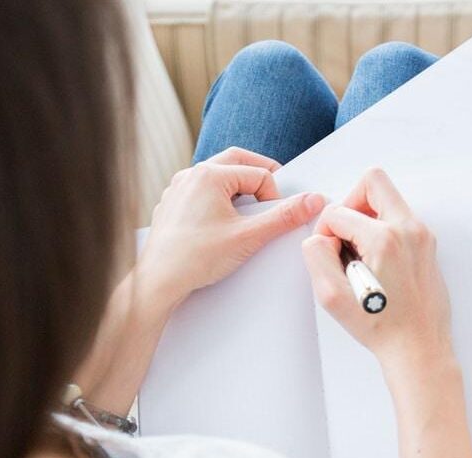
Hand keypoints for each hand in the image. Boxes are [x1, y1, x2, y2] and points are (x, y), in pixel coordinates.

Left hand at [136, 147, 325, 311]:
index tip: (276, 218)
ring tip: (247, 212)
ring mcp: (178, 189)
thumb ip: (283, 217)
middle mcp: (191, 175)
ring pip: (217, 176)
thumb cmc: (196, 258)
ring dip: (237, 188)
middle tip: (273, 196)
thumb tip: (312, 201)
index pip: (258, 174)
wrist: (159, 281)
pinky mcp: (171, 205)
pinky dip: (217, 200)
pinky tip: (221, 224)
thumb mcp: (249, 237)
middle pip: (236, 162)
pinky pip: (200, 192)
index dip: (274, 196)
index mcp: (210, 174)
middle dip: (259, 177)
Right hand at [301, 167, 453, 370]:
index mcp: (385, 238)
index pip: (338, 212)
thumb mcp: (333, 297)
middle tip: (344, 234)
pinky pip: (400, 221)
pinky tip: (376, 264)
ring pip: (388, 200)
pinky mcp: (428, 247)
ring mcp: (422, 236)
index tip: (329, 255)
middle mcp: (409, 230)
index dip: (324, 232)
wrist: (418, 349)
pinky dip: (383, 232)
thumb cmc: (383, 328)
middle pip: (373, 182)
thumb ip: (316, 256)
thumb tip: (321, 238)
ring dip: (367, 218)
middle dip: (350, 203)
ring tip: (360, 254)